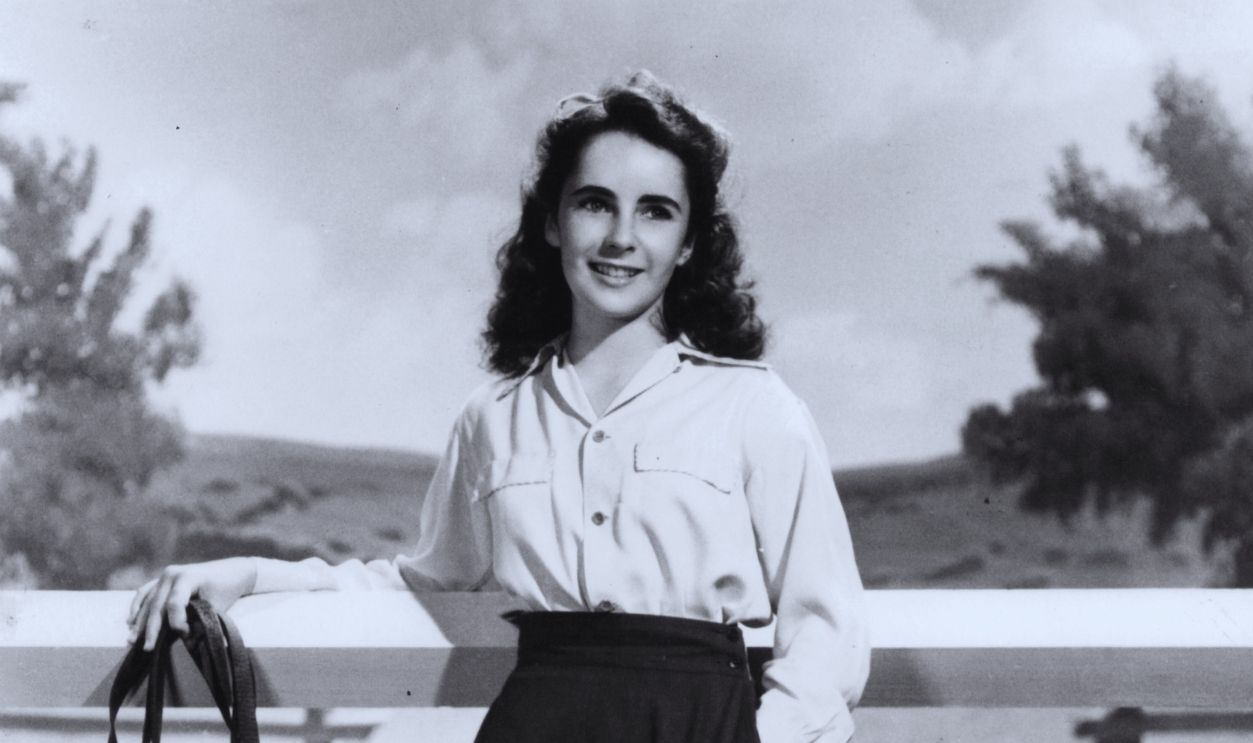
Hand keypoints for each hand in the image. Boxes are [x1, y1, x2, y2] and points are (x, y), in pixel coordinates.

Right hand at [127, 557, 256, 650]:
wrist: (232, 571)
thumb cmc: (226, 590)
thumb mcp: (217, 606)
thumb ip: (201, 623)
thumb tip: (189, 643)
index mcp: (188, 577)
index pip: (174, 604)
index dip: (177, 622)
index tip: (186, 635)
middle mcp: (172, 574)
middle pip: (157, 605)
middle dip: (151, 629)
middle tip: (146, 648)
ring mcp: (165, 575)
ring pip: (148, 601)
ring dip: (139, 621)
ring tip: (131, 640)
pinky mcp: (162, 579)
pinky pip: (145, 592)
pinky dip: (138, 606)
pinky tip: (130, 621)